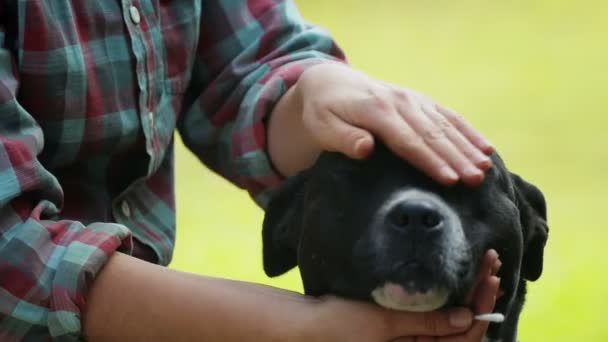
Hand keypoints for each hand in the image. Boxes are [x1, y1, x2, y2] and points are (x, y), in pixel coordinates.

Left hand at [293, 63, 493, 185]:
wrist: (331, 82)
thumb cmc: (324, 111)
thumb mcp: (322, 125)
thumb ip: (343, 138)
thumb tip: (367, 148)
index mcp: (376, 110)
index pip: (407, 141)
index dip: (429, 161)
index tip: (449, 180)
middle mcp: (400, 101)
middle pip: (432, 134)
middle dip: (456, 158)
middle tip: (476, 180)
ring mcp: (413, 99)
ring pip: (445, 125)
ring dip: (467, 147)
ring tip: (486, 168)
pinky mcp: (421, 101)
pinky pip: (449, 116)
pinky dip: (469, 131)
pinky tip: (486, 147)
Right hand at [304, 250, 500, 341]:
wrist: (310, 325)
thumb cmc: (341, 327)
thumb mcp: (384, 324)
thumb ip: (426, 322)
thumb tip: (468, 318)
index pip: (463, 339)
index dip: (481, 310)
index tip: (489, 280)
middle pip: (463, 328)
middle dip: (480, 296)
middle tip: (492, 262)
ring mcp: (414, 338)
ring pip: (453, 318)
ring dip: (469, 292)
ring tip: (484, 264)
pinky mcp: (406, 325)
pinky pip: (436, 313)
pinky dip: (450, 293)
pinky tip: (458, 275)